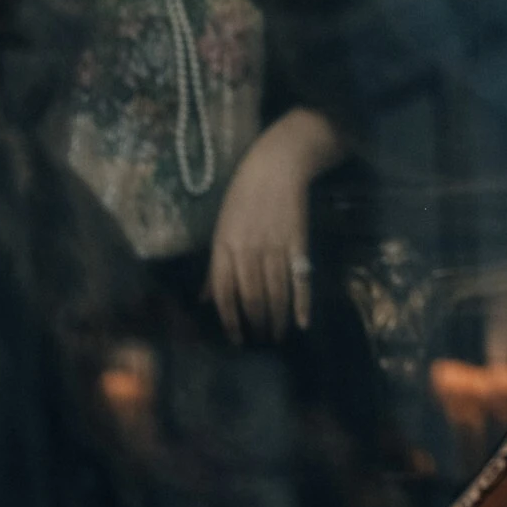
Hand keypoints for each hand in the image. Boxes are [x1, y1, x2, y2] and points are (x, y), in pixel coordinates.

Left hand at [205, 107, 343, 342]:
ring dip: (276, 319)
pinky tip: (302, 322)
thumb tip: (203, 300)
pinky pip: (300, 278)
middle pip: (252, 297)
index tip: (236, 339)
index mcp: (224, 248)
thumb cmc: (242, 198)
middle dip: (256, 323)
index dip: (230, 320)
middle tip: (260, 340)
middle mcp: (248, 251)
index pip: (225, 293)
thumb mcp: (221, 230)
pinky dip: (302, 302)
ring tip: (277, 336)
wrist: (276, 166)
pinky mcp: (298, 242)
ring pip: (275, 292)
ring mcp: (274, 247)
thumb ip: (215, 268)